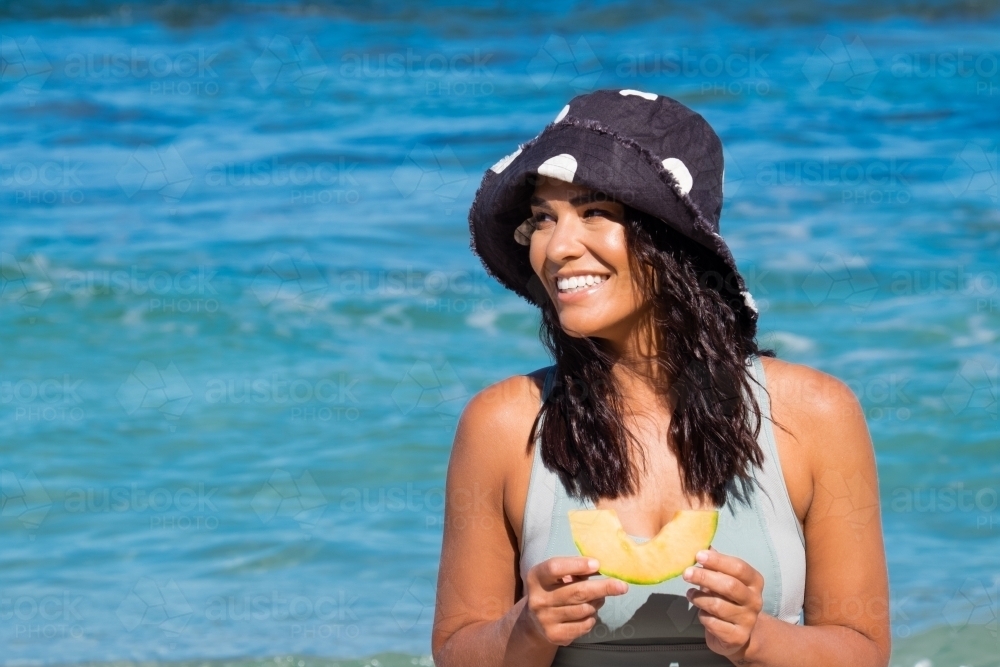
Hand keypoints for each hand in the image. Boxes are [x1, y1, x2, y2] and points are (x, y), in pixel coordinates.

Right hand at [523, 556, 628, 645]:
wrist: (536, 620)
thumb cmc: (554, 589)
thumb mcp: (558, 575)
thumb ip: (576, 570)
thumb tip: (602, 567)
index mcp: (536, 577)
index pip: (555, 568)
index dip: (577, 565)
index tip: (597, 564)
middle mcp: (538, 599)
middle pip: (576, 592)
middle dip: (602, 588)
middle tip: (622, 586)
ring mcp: (545, 619)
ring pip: (584, 609)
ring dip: (597, 602)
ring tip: (598, 598)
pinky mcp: (555, 635)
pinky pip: (584, 625)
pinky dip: (592, 617)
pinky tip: (588, 613)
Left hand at [682, 546, 763, 660]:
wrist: (737, 634)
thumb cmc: (727, 599)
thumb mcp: (724, 578)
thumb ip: (714, 563)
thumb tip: (699, 541)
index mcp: (754, 581)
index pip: (739, 567)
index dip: (718, 560)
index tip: (698, 555)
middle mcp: (755, 600)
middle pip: (730, 586)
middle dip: (705, 577)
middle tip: (686, 573)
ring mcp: (748, 620)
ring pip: (718, 606)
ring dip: (699, 598)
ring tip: (690, 594)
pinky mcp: (737, 637)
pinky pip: (713, 623)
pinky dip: (703, 616)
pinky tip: (701, 613)